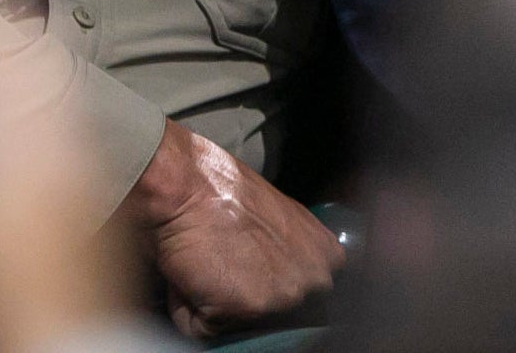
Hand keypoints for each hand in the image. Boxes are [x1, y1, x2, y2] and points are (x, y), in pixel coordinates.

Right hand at [127, 120, 343, 339]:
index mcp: (328, 258)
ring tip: (210, 268)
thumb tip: (280, 284)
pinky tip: (194, 276)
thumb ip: (294, 258)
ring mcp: (286, 297)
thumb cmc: (223, 196)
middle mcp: (316, 281)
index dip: (268, 289)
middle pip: (277, 318)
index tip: (251, 272)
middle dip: (249, 302)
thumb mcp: (282, 223)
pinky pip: (208, 330)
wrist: (186, 185)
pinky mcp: (250, 308)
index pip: (305, 302)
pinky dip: (191, 309)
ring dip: (220, 308)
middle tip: (226, 265)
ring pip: (243, 327)